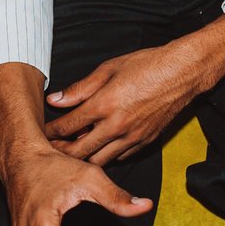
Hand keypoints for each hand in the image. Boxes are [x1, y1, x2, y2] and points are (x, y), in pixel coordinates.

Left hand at [45, 40, 211, 162]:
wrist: (183, 72)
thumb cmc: (146, 65)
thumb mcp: (108, 69)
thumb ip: (80, 88)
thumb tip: (55, 100)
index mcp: (105, 104)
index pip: (69, 125)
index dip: (52, 131)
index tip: (42, 132)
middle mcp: (117, 125)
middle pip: (80, 151)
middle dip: (61, 152)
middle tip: (50, 150)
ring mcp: (132, 137)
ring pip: (99, 160)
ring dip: (83, 158)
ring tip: (72, 153)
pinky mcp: (145, 142)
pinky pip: (119, 158)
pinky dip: (105, 156)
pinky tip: (99, 149)